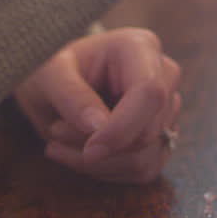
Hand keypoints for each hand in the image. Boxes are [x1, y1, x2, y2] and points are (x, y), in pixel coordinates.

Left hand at [12, 28, 181, 182]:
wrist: (56, 81)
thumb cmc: (53, 69)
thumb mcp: (49, 75)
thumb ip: (72, 97)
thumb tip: (98, 128)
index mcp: (140, 47)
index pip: (150, 93)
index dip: (122, 128)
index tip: (89, 151)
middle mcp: (163, 75)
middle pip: (149, 131)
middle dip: (101, 147)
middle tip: (55, 134)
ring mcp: (167, 106)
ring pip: (146, 157)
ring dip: (99, 163)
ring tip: (61, 144)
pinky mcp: (162, 135)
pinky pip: (144, 169)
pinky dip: (108, 171)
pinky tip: (81, 155)